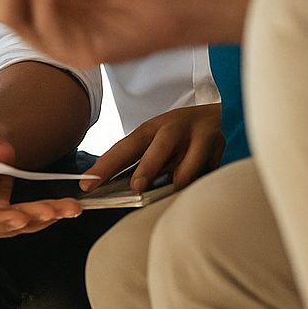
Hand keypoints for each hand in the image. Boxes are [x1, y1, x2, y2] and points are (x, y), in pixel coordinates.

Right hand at [0, 111, 80, 238]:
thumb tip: (2, 154)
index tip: (19, 218)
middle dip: (26, 218)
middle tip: (50, 212)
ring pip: (13, 224)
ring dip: (41, 218)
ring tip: (66, 208)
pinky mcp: (1, 214)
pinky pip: (23, 220)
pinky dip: (43, 215)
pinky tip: (62, 208)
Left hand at [81, 104, 223, 193]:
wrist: (220, 117)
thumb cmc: (181, 135)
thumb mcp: (158, 141)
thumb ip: (143, 161)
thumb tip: (123, 191)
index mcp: (152, 128)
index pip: (125, 147)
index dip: (105, 166)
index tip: (87, 183)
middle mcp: (173, 129)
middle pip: (158, 147)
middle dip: (147, 167)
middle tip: (136, 187)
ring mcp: (198, 137)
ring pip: (187, 164)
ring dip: (179, 179)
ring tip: (174, 187)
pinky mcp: (219, 149)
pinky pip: (208, 172)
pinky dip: (201, 183)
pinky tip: (199, 188)